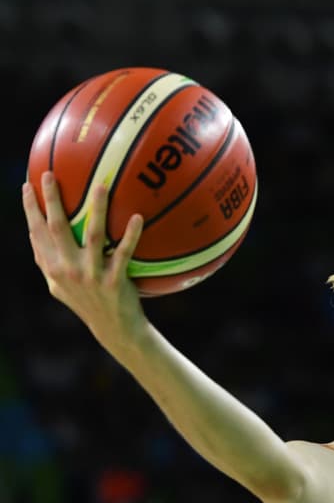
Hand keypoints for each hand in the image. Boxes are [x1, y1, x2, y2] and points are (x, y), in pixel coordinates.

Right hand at [22, 172, 145, 348]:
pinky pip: (123, 253)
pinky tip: (137, 216)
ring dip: (97, 209)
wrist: (114, 329)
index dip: (30, 210)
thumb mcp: (61, 286)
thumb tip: (38, 234)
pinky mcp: (114, 282)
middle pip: (56, 228)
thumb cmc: (89, 303)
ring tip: (101, 185)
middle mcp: (67, 270)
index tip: (28, 185)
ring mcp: (90, 276)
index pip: (36, 234)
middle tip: (51, 174)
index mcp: (53, 268)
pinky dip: (130, 235)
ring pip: (92, 235)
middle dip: (51, 200)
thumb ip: (51, 262)